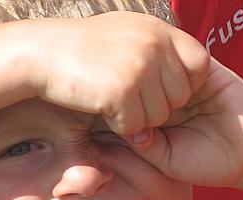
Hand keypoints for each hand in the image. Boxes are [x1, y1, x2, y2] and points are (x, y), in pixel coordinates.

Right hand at [30, 12, 209, 135]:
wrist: (42, 53)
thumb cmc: (83, 49)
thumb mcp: (128, 34)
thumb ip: (159, 51)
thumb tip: (191, 76)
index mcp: (159, 30)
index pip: (200, 63)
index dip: (186, 83)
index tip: (161, 89)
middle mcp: (154, 44)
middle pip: (181, 96)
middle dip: (157, 106)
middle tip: (128, 97)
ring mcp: (139, 67)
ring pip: (159, 116)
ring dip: (137, 118)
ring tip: (112, 99)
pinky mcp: (121, 90)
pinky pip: (135, 126)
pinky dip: (119, 126)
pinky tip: (102, 108)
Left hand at [125, 58, 242, 190]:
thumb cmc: (208, 165)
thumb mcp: (167, 160)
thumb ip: (142, 143)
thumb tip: (118, 121)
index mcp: (151, 118)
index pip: (124, 102)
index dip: (112, 102)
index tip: (102, 107)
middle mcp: (164, 97)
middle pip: (136, 80)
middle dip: (127, 85)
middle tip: (121, 91)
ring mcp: (184, 82)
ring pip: (157, 66)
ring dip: (152, 76)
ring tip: (157, 96)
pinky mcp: (206, 71)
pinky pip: (186, 58)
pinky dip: (177, 68)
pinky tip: (180, 90)